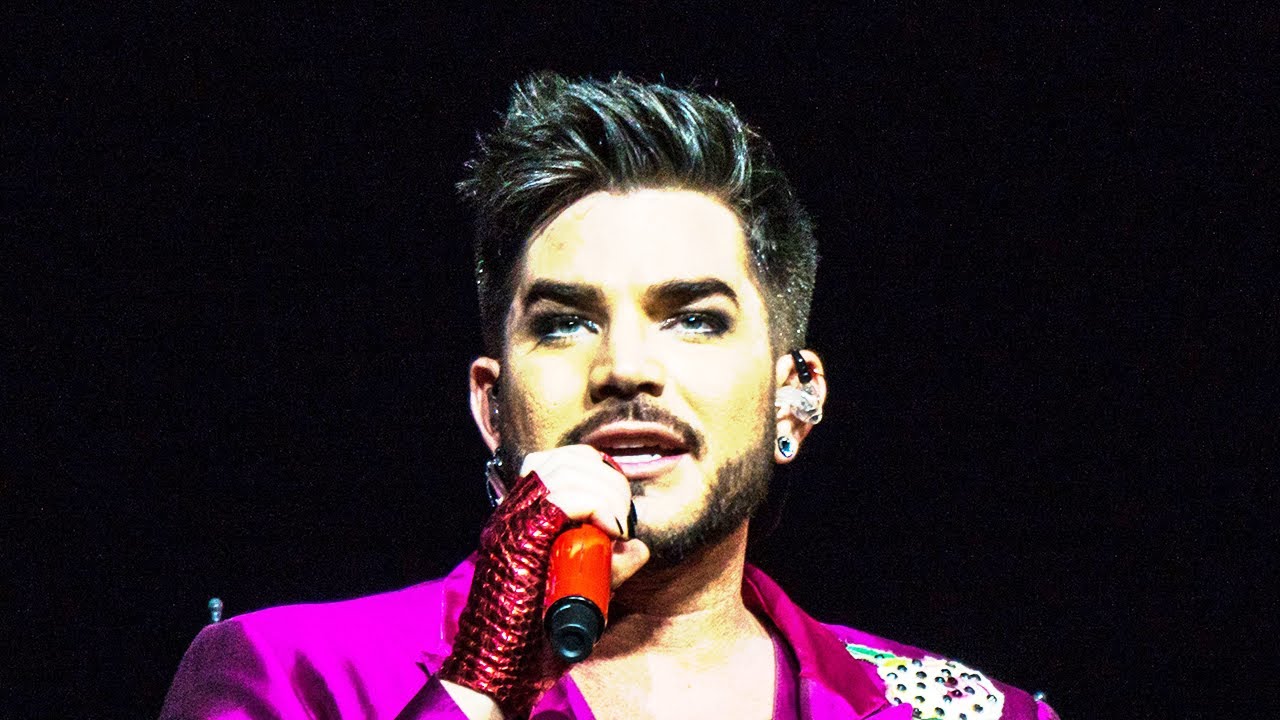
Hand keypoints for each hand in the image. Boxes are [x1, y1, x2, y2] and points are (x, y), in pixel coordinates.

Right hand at [438, 446, 647, 718]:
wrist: (501, 668)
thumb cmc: (535, 634)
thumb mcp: (582, 593)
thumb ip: (609, 570)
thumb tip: (640, 548)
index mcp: (519, 516)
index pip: (557, 462)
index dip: (595, 469)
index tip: (618, 503)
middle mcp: (511, 512)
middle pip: (564, 460)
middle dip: (607, 478)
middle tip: (622, 518)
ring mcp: (511, 523)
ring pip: (565, 472)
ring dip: (605, 491)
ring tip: (617, 526)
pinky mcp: (518, 539)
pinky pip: (562, 498)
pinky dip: (597, 505)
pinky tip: (611, 529)